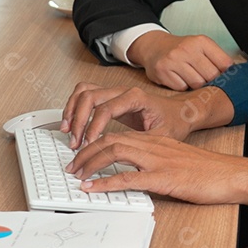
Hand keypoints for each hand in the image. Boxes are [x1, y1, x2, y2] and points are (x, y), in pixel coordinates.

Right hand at [60, 82, 199, 148]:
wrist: (180, 112)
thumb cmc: (174, 122)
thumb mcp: (162, 136)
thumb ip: (142, 144)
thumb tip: (121, 156)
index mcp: (136, 97)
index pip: (106, 108)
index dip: (93, 126)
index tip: (88, 144)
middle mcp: (123, 91)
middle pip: (90, 96)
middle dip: (78, 120)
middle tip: (75, 143)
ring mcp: (115, 92)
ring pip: (84, 91)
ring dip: (72, 110)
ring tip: (67, 132)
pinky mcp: (110, 98)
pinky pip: (85, 95)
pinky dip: (74, 107)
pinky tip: (71, 123)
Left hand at [64, 132, 247, 220]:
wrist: (233, 175)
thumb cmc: (209, 170)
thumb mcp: (178, 160)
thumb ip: (157, 161)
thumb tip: (137, 172)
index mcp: (157, 140)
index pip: (118, 134)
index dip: (95, 143)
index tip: (82, 155)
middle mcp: (154, 145)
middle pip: (110, 139)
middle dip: (86, 151)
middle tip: (72, 165)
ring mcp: (158, 160)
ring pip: (115, 152)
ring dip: (90, 163)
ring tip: (76, 174)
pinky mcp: (164, 178)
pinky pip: (128, 178)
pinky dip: (106, 183)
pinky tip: (93, 189)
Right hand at [128, 32, 233, 90]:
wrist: (154, 47)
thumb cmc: (182, 50)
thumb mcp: (201, 47)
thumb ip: (217, 59)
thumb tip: (237, 76)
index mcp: (202, 41)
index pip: (225, 64)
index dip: (226, 74)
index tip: (223, 76)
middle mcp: (187, 49)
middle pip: (211, 76)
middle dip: (210, 81)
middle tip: (204, 78)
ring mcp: (174, 60)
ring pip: (197, 84)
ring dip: (196, 85)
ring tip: (191, 77)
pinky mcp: (162, 71)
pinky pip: (181, 88)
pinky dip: (182, 87)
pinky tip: (179, 79)